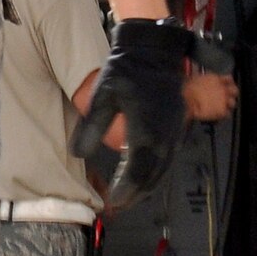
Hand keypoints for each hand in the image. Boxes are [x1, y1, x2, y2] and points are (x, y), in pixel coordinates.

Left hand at [72, 18, 193, 207]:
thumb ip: (91, 127)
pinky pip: (167, 158)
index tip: (111, 201)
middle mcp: (164, 137)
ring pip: (162, 170)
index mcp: (146, 132)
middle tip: (118, 205)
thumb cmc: (126, 71)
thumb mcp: (103, 96)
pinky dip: (155, 172)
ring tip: (128, 196)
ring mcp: (174, 133)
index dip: (124, 190)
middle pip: (152, 177)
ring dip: (146, 185)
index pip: (136, 172)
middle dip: (135, 194)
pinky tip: (141, 174)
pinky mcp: (177, 127)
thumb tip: (78, 154)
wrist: (155, 50)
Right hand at [184, 71, 238, 122]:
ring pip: (234, 91)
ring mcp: (225, 90)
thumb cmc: (192, 97)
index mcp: (218, 109)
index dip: (225, 114)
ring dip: (232, 91)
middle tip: (225, 101)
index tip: (222, 113)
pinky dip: (227, 79)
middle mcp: (224, 100)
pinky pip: (229, 79)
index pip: (226, 114)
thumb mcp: (190, 108)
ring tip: (226, 90)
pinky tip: (221, 79)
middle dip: (231, 103)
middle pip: (232, 103)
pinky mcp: (222, 80)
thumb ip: (190, 116)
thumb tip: (185, 125)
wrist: (191, 82)